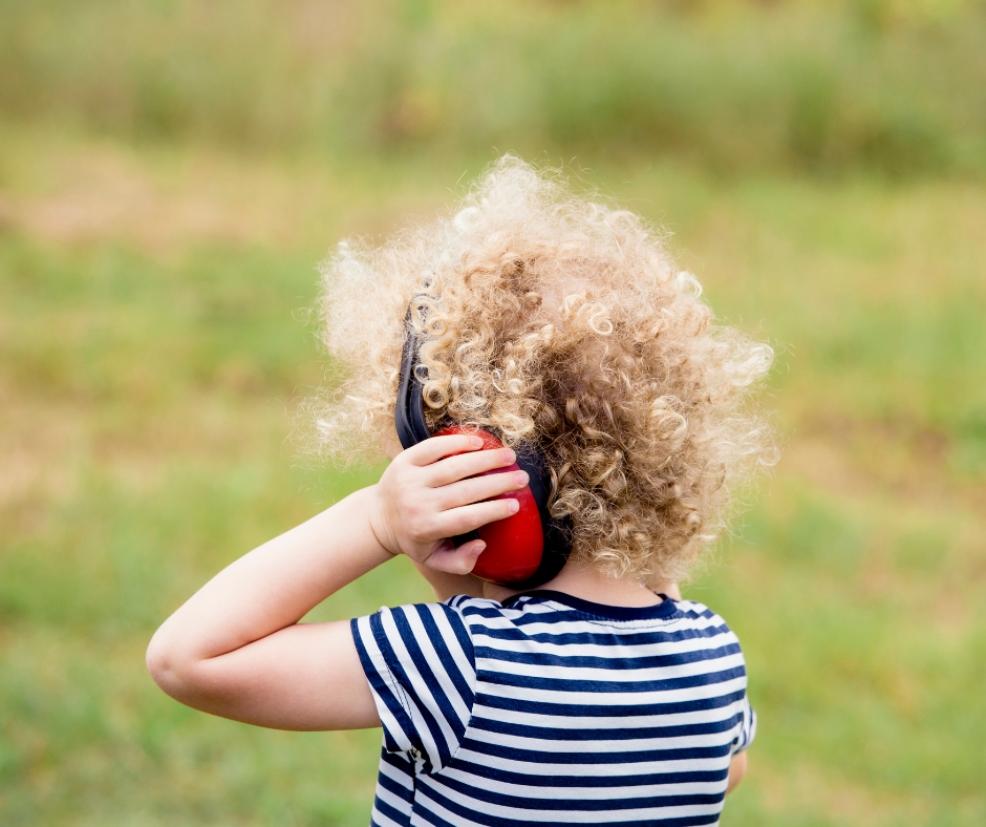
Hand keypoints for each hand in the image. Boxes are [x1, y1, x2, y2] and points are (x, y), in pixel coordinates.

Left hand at [368, 433, 529, 574]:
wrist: (377, 518)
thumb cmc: (415, 539)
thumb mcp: (434, 560)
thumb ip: (461, 562)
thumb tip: (482, 545)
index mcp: (427, 529)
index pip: (467, 518)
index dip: (494, 510)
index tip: (517, 504)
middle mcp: (419, 503)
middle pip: (466, 490)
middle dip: (499, 482)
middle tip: (522, 477)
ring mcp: (411, 480)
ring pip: (454, 466)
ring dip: (486, 459)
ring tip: (509, 455)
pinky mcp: (404, 461)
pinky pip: (434, 447)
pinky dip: (457, 442)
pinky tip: (480, 441)